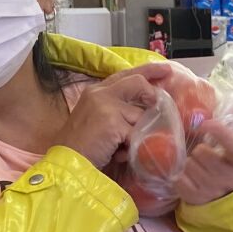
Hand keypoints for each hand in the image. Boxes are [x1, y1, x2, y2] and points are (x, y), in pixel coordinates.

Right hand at [54, 63, 176, 168]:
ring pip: (140, 115)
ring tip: (120, 146)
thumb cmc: (81, 146)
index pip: (124, 75)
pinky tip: (118, 154)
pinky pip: (136, 134)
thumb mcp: (96, 119)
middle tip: (157, 105)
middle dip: (151, 94)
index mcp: (95, 91)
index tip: (165, 69)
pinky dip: (132, 147)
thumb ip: (115, 110)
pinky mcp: (112, 123)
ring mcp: (107, 106)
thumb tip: (144, 111)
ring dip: (137, 133)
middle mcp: (100, 94)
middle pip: (137, 83)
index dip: (147, 71)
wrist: (67, 161)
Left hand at [174, 118, 232, 205]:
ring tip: (197, 168)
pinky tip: (188, 178)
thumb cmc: (225, 169)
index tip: (205, 124)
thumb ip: (231, 131)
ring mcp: (212, 189)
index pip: (231, 143)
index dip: (217, 130)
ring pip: (188, 164)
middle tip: (203, 155)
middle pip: (201, 151)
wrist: (224, 201)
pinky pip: (179, 178)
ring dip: (189, 162)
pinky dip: (180, 176)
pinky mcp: (196, 198)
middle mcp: (229, 178)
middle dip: (199, 150)